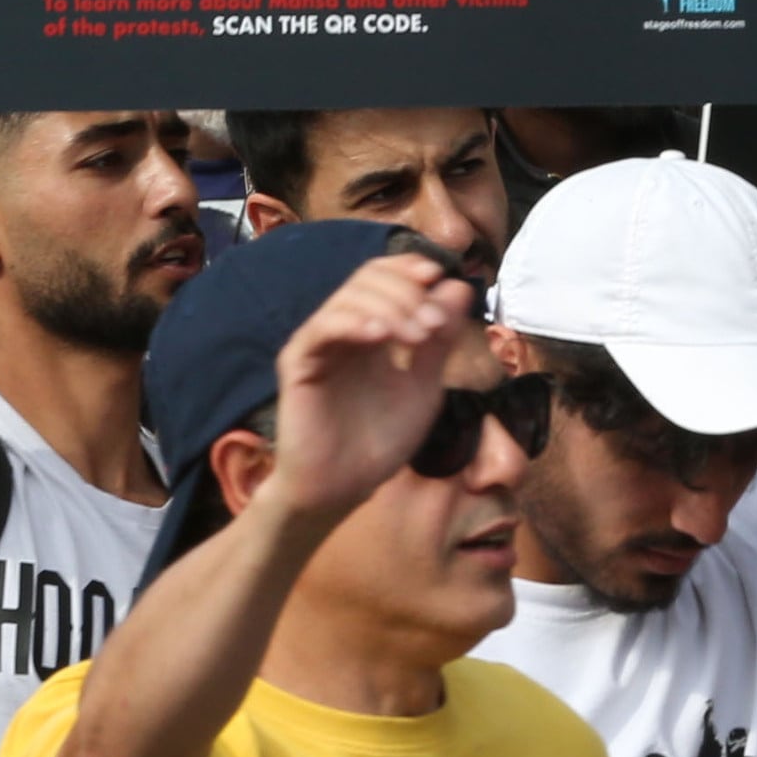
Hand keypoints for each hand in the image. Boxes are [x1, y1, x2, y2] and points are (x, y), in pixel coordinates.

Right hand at [259, 251, 474, 523]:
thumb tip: (457, 286)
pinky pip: (323, 328)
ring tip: (417, 336)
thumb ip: (439, 340)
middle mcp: (341, 331)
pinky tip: (380, 337)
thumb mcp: (423, 386)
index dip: (408, 268)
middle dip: (407, 294)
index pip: (383, 278)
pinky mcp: (298, 363)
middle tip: (433, 325)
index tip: (439, 275)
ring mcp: (318, 344)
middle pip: (367, 280)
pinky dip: (353, 323)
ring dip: (390, 308)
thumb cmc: (379, 443)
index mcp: (369, 331)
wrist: (343, 488)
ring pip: (348, 298)